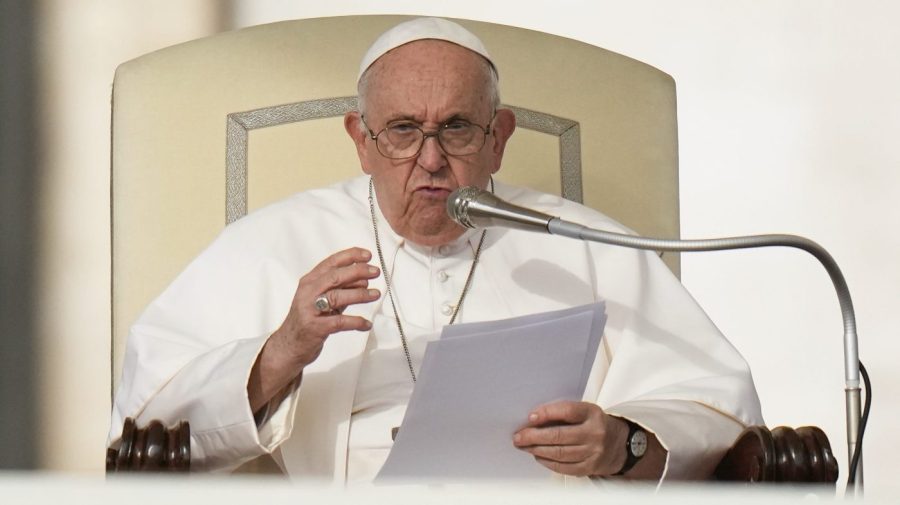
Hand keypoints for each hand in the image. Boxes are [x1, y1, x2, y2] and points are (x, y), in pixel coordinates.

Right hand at [248, 247, 379, 412]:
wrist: (289, 345)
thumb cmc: (309, 319)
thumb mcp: (324, 299)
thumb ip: (341, 289)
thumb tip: (365, 280)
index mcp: (310, 281)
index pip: (331, 263)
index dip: (350, 256)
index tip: (367, 255)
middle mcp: (308, 293)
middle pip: (334, 277)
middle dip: (357, 271)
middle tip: (375, 272)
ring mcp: (310, 310)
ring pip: (336, 297)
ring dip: (359, 294)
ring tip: (375, 294)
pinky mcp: (315, 328)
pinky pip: (339, 322)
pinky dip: (356, 322)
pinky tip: (366, 324)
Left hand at [513, 400, 628, 476]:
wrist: (620, 445)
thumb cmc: (594, 424)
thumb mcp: (585, 411)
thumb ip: (563, 413)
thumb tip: (533, 419)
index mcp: (592, 413)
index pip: (567, 411)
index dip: (546, 413)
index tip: (530, 417)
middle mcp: (594, 433)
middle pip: (559, 435)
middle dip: (534, 436)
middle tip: (518, 437)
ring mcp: (593, 452)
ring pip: (559, 453)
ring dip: (537, 450)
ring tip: (524, 446)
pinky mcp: (590, 467)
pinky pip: (564, 467)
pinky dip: (548, 462)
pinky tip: (538, 457)